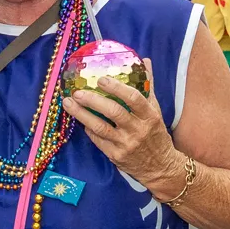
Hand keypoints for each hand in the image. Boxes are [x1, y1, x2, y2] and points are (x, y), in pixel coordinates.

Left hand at [62, 59, 178, 186]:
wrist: (161, 167)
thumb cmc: (156, 134)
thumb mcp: (156, 110)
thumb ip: (148, 87)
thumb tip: (145, 61)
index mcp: (150, 116)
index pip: (134, 98)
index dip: (117, 88)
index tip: (101, 79)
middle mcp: (138, 130)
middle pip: (114, 112)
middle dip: (93, 101)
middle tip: (77, 91)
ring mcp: (126, 144)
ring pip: (100, 127)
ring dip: (81, 114)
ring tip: (68, 102)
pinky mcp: (115, 156)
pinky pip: (97, 140)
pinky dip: (87, 128)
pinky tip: (78, 118)